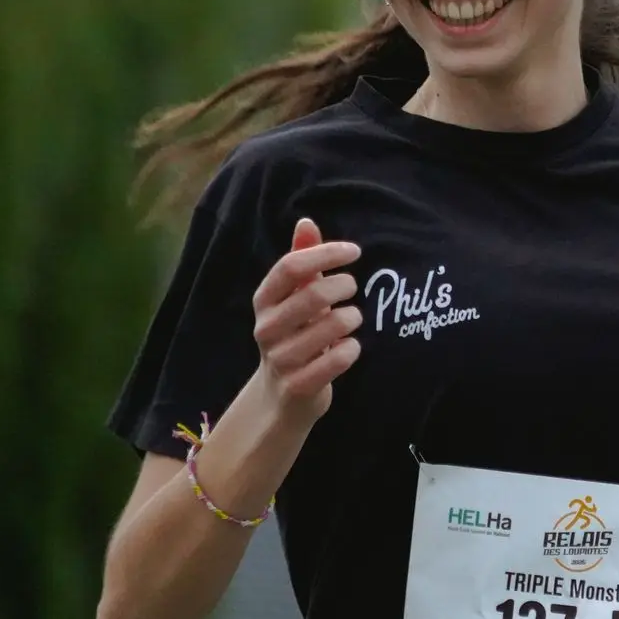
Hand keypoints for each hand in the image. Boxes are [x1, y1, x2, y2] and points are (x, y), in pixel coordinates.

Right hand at [251, 218, 363, 421]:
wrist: (282, 396)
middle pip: (314, 293)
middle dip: (344, 286)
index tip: (354, 251)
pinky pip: (336, 359)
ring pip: (331, 325)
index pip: (291, 265)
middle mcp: (266, 327)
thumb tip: (306, 222)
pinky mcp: (298, 385)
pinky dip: (351, 349)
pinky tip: (350, 347)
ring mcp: (281, 358)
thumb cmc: (295, 335)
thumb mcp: (294, 297)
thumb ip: (302, 261)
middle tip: (353, 288)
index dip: (326, 253)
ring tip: (352, 319)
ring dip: (352, 317)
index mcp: (264, 300)